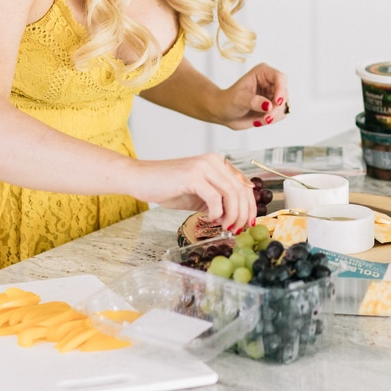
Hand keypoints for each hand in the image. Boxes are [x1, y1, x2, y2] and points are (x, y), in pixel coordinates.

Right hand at [133, 154, 256, 231]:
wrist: (140, 179)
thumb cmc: (168, 187)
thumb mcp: (199, 194)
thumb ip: (218, 201)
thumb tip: (235, 218)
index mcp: (218, 162)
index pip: (244, 184)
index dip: (250, 206)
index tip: (247, 223)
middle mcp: (214, 161)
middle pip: (242, 190)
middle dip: (243, 214)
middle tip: (237, 229)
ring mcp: (204, 166)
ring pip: (232, 194)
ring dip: (231, 215)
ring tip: (222, 226)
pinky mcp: (193, 176)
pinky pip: (215, 199)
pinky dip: (215, 213)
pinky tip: (206, 218)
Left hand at [218, 62, 289, 129]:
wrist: (223, 112)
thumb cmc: (228, 101)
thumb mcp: (238, 99)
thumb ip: (253, 101)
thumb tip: (269, 106)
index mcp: (262, 72)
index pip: (280, 77)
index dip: (282, 90)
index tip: (277, 103)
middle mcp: (270, 82)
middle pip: (284, 93)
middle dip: (276, 108)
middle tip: (265, 118)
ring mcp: (273, 95)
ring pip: (283, 106)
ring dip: (273, 116)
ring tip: (259, 120)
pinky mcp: (273, 106)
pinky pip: (280, 114)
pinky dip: (271, 120)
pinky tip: (259, 120)